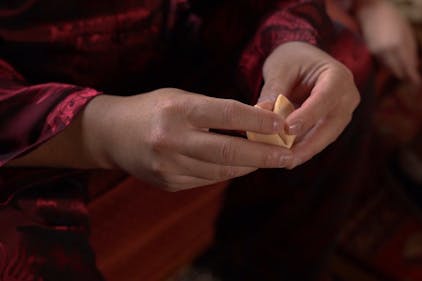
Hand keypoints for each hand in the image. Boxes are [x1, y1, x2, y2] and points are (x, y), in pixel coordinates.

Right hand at [85, 89, 293, 190]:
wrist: (112, 135)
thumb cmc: (153, 109)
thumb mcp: (182, 98)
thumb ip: (218, 109)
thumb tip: (260, 119)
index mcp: (177, 110)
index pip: (227, 114)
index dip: (259, 120)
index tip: (282, 124)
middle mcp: (171, 139)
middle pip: (229, 151)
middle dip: (264, 155)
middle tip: (289, 155)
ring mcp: (168, 166)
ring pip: (222, 170)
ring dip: (250, 165)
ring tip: (271, 159)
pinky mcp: (168, 184)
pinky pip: (208, 179)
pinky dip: (228, 171)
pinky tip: (242, 165)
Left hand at [258, 41, 360, 168]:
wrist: (303, 59)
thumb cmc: (292, 60)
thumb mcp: (281, 69)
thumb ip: (274, 91)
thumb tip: (260, 113)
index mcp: (338, 77)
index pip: (324, 99)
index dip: (307, 116)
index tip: (287, 130)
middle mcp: (347, 97)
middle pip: (329, 125)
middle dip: (308, 145)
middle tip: (286, 160)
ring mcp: (343, 113)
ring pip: (325, 137)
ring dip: (304, 151)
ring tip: (282, 162)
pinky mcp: (333, 125)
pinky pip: (319, 139)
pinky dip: (303, 148)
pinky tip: (286, 158)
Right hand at [356, 0, 420, 83]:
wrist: (371, 10)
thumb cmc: (392, 17)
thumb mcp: (406, 31)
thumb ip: (410, 49)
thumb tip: (414, 66)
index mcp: (399, 44)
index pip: (407, 65)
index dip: (412, 76)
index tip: (416, 82)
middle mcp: (387, 51)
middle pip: (397, 70)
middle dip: (403, 73)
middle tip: (409, 78)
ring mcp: (377, 52)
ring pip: (388, 67)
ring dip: (395, 68)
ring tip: (401, 69)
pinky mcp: (369, 52)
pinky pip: (381, 62)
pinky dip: (387, 63)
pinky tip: (390, 59)